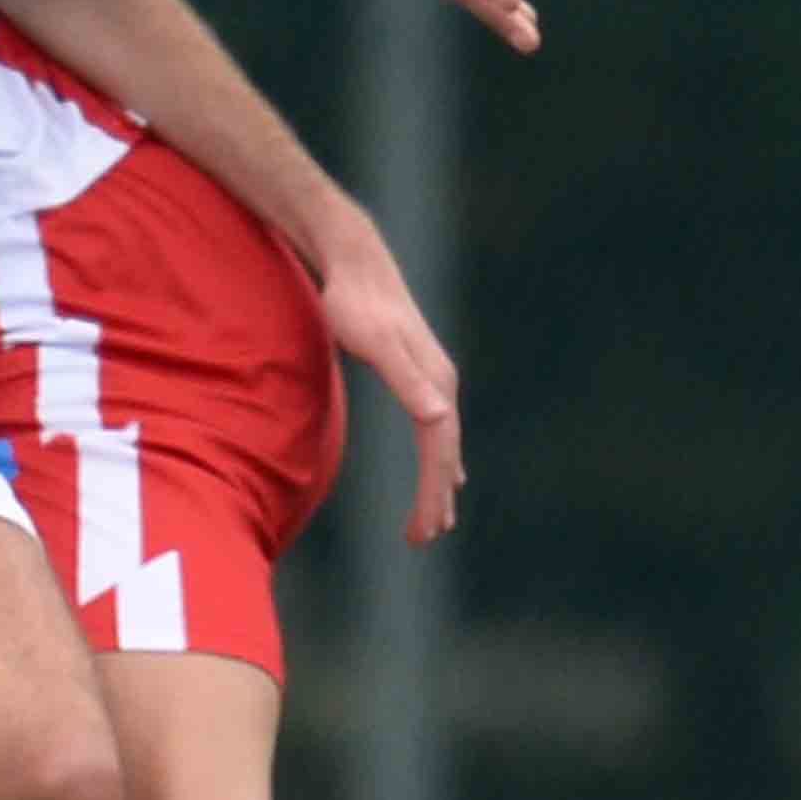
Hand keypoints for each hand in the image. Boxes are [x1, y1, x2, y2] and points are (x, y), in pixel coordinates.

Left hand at [307, 196, 463, 545]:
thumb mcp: (376, 343)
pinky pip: (436, 428)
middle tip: (422, 538)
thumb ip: (406, 379)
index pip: (440, 452)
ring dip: (440, 482)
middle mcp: (441, 383)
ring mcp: (432, 377)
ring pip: (444, 442)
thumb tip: (441, 417)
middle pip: (446, 453)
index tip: (421, 532)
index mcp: (435, 384)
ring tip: (436, 518)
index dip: (431, 494)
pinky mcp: (417, 372)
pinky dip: (440, 456)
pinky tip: (443, 468)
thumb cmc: (354, 303)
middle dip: (436, 498)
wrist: (354, 261)